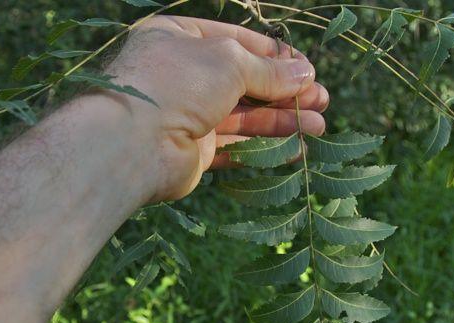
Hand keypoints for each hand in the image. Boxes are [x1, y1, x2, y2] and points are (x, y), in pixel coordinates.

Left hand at [105, 16, 328, 201]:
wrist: (131, 143)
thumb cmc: (176, 84)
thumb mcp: (229, 61)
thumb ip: (268, 69)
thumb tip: (304, 73)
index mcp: (179, 39)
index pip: (237, 42)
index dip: (276, 56)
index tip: (309, 69)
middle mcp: (181, 76)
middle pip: (243, 82)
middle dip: (285, 91)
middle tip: (322, 100)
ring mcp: (185, 115)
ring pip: (242, 117)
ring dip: (281, 121)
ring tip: (319, 126)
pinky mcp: (192, 152)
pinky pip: (234, 147)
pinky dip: (263, 148)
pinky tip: (294, 148)